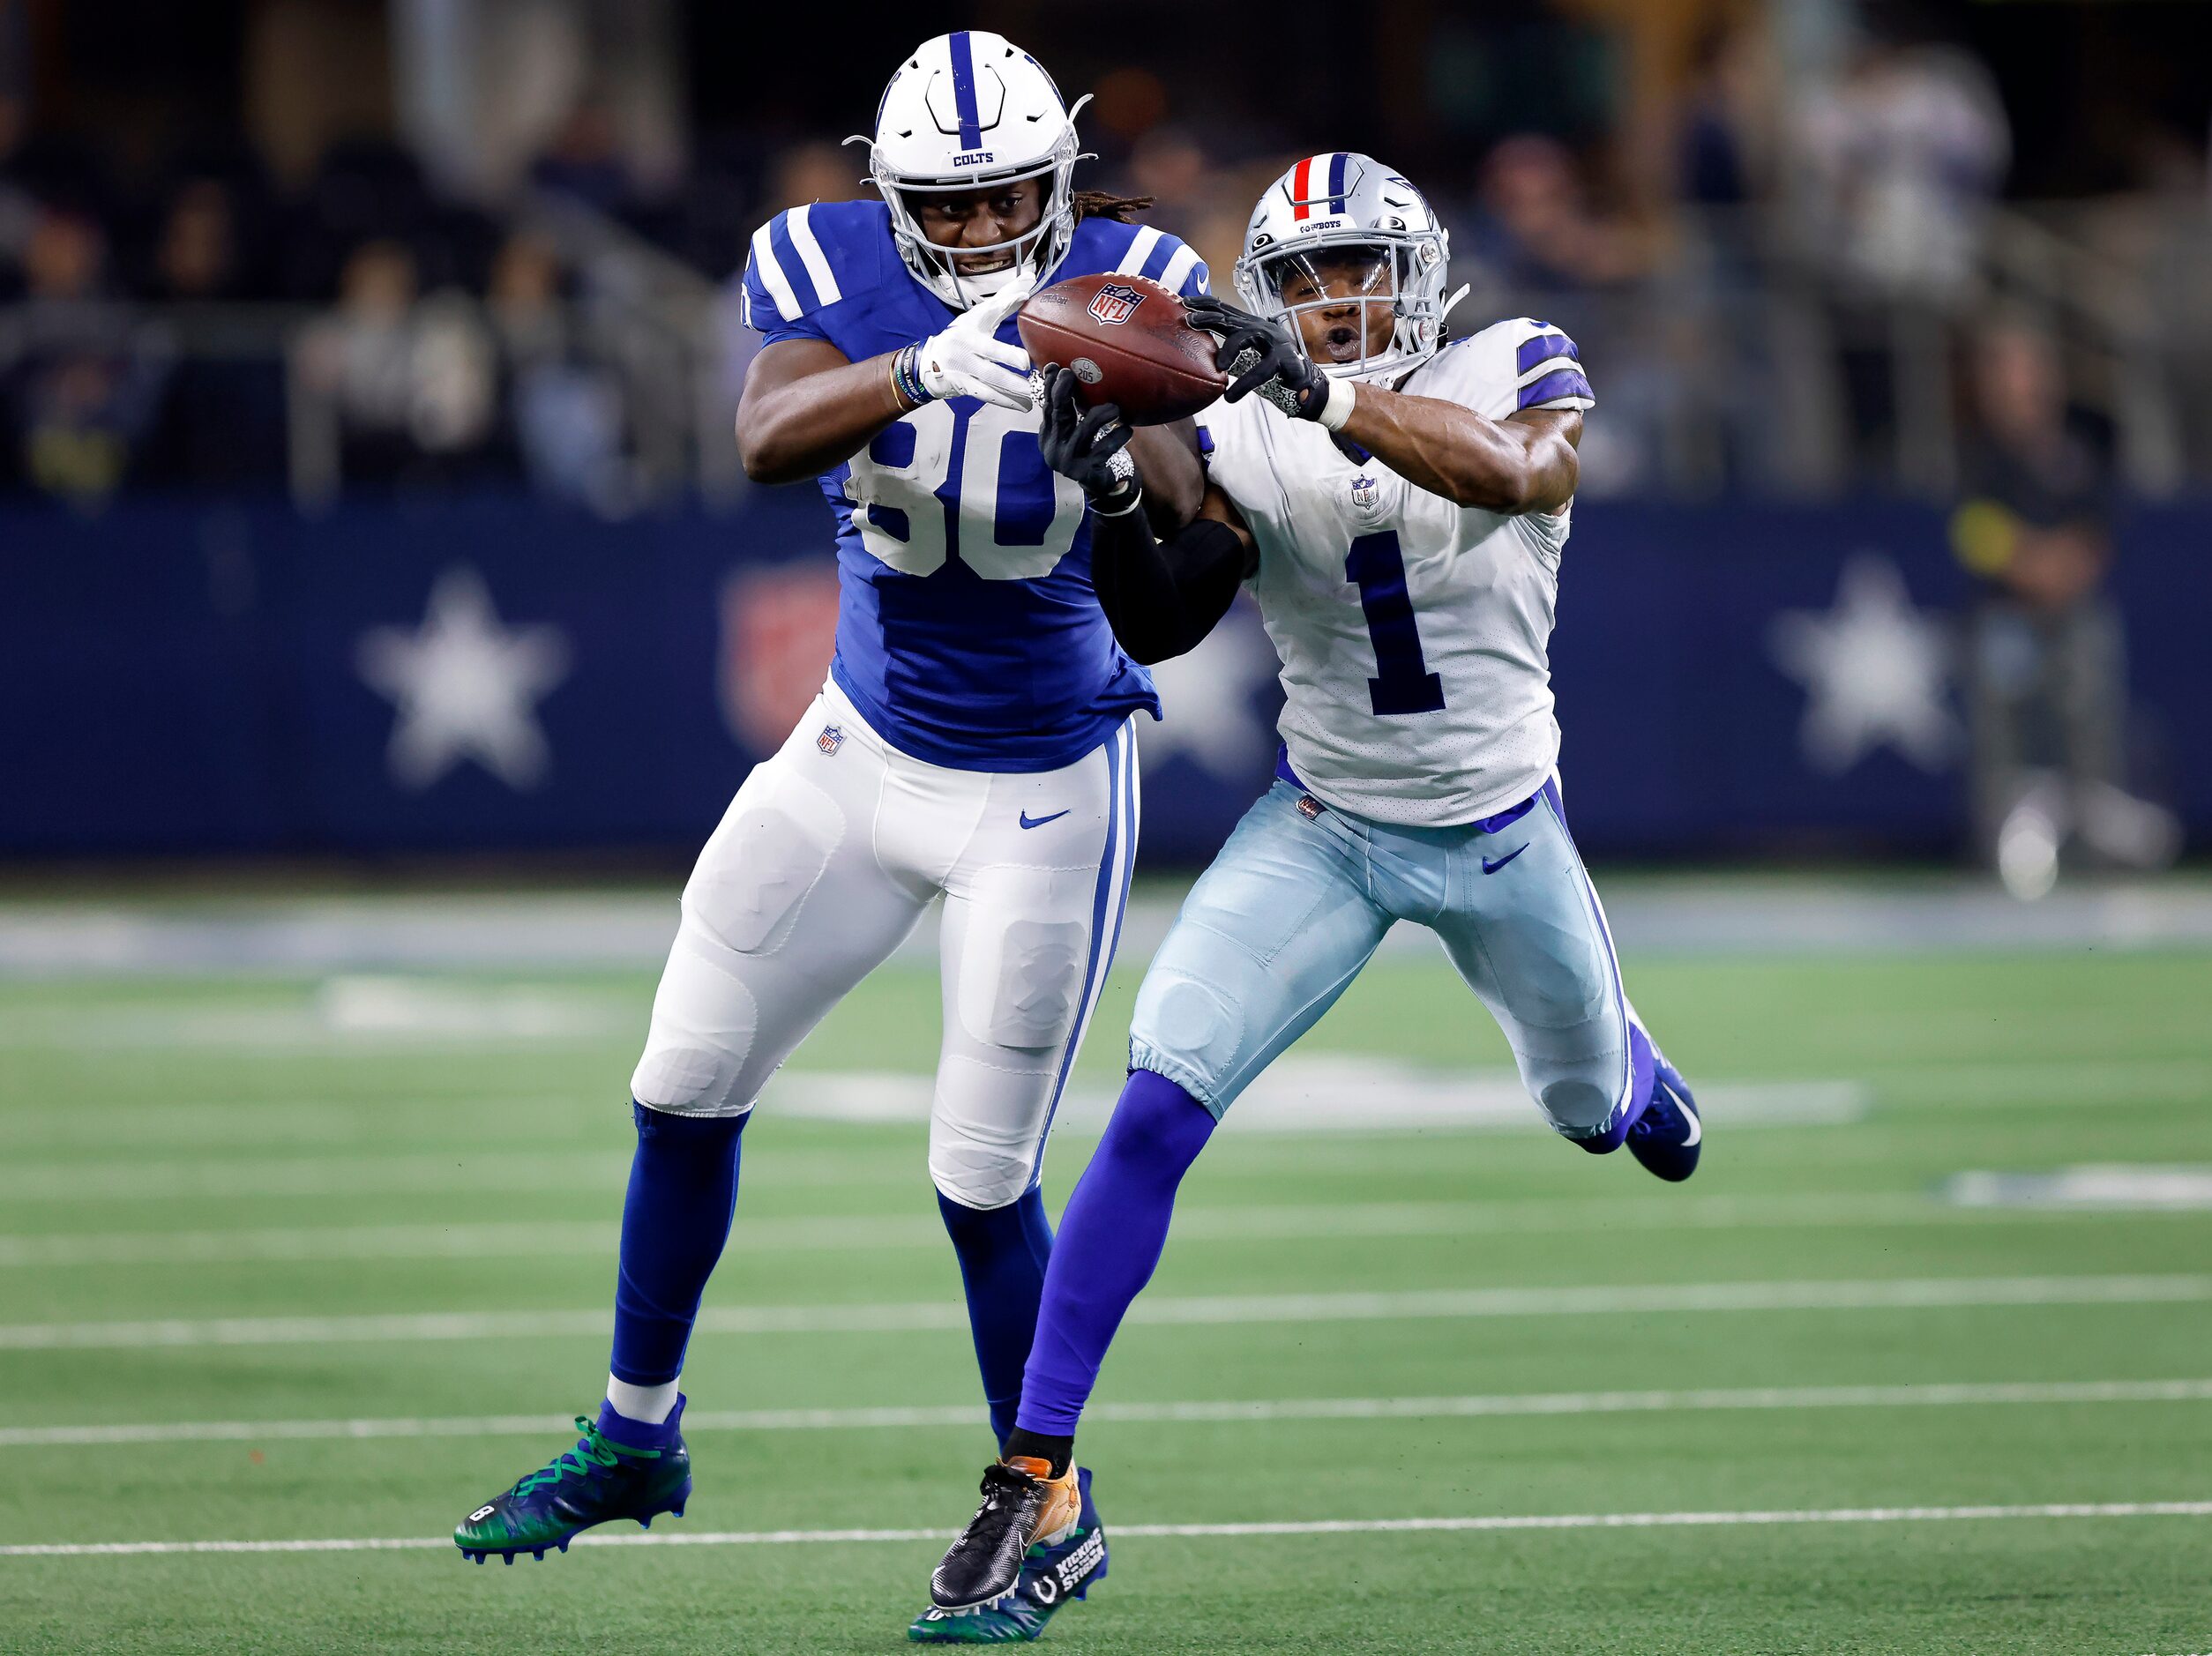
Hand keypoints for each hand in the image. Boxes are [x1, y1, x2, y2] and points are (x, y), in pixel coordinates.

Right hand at [915, 281, 1035, 410]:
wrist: (928, 363)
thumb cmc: (962, 336)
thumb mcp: (979, 316)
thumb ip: (1006, 299)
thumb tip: (1030, 278)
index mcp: (972, 323)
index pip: (989, 310)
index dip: (1005, 302)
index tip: (1024, 295)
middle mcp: (967, 345)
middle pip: (989, 350)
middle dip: (1008, 356)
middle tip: (1027, 363)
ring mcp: (964, 367)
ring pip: (991, 378)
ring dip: (1013, 388)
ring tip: (1034, 393)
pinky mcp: (964, 386)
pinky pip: (988, 394)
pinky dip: (1006, 401)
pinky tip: (1023, 405)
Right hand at [1037, 367, 1137, 505]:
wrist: (1097, 486)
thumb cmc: (1087, 450)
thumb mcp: (1072, 431)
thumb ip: (1068, 410)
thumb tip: (1063, 373)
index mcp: (1049, 436)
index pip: (1047, 407)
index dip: (1050, 387)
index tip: (1056, 367)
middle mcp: (1054, 448)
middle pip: (1059, 414)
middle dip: (1064, 391)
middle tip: (1072, 374)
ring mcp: (1068, 462)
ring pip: (1086, 428)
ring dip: (1103, 414)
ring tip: (1115, 409)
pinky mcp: (1085, 472)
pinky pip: (1105, 448)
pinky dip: (1118, 436)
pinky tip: (1127, 430)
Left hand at [1183, 293, 1325, 418]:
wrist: (1303, 381)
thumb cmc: (1271, 368)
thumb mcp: (1247, 355)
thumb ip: (1230, 350)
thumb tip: (1200, 354)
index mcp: (1250, 326)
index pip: (1226, 310)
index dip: (1206, 304)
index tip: (1185, 302)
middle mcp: (1261, 329)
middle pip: (1232, 319)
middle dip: (1210, 318)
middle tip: (1190, 321)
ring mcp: (1274, 341)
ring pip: (1247, 338)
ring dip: (1230, 349)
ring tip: (1220, 366)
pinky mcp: (1285, 360)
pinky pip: (1262, 370)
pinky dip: (1245, 384)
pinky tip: (1231, 396)